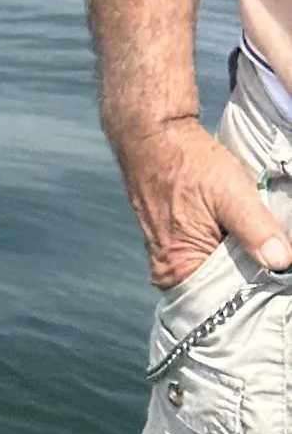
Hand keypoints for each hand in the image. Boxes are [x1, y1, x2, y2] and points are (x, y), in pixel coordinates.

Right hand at [122, 114, 291, 288]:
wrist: (154, 131)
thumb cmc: (185, 161)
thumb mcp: (230, 193)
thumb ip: (257, 230)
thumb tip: (282, 262)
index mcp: (176, 267)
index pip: (224, 302)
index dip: (255, 292)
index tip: (278, 282)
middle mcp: (168, 268)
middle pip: (220, 290)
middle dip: (249, 277)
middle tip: (274, 260)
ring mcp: (168, 254)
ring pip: (217, 272)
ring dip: (240, 261)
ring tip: (259, 246)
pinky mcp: (173, 239)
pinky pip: (207, 256)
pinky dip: (228, 249)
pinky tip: (241, 235)